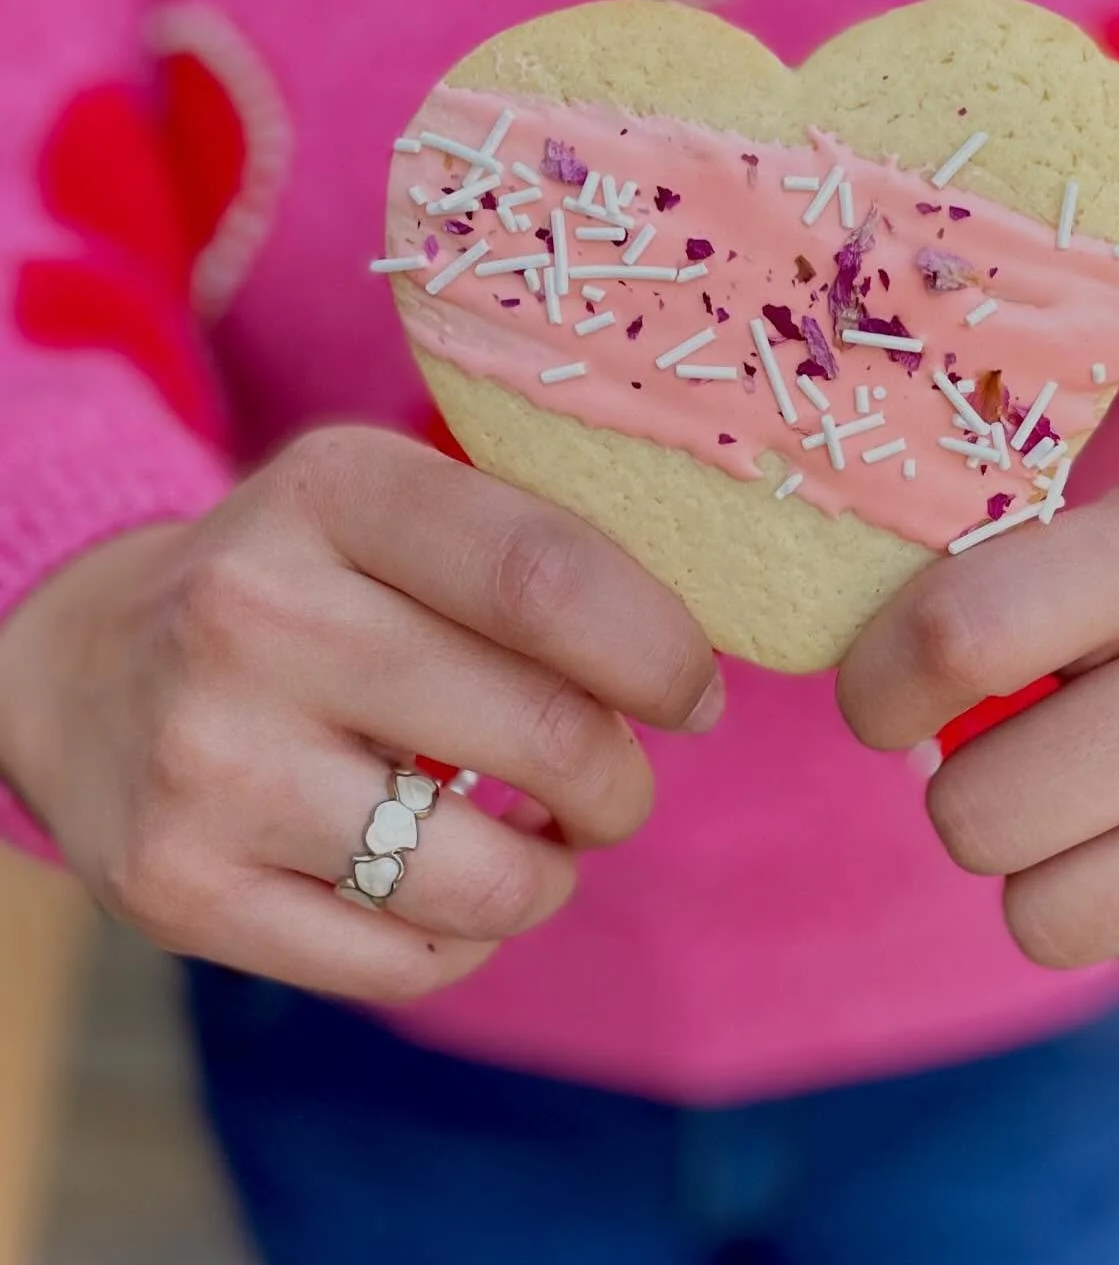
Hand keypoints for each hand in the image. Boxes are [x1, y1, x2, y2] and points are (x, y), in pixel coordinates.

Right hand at [0, 427, 720, 1004]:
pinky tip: (448, 883)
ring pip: (488, 875)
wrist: (88, 668)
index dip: (659, 650)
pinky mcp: (177, 889)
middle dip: (624, 781)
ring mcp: (205, 760)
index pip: (544, 575)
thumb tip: (696, 664)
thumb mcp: (392, 506)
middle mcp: (252, 614)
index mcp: (333, 490)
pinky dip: (467, 935)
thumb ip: (531, 551)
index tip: (695, 694)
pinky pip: (406, 962)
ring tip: (541, 839)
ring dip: (554, 871)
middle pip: (543, 730)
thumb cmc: (303, 582)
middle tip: (617, 781)